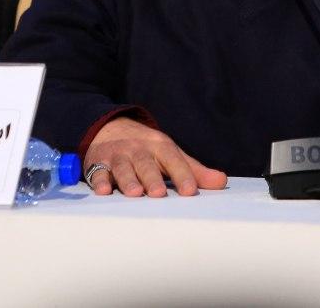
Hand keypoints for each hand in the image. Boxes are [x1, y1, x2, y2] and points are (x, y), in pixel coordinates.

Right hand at [84, 117, 226, 196]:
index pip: (173, 160)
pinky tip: (103, 190)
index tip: (190, 191)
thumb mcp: (169, 153)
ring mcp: (117, 156)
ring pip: (122, 168)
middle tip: (158, 193)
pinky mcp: (98, 163)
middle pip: (146, 164)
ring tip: (134, 193)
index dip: (182, 175)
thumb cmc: (145, 148)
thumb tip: (222, 181)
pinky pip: (97, 172)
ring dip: (127, 180)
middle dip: (152, 178)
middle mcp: (138, 150)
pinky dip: (99, 180)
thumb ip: (193, 170)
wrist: (107, 126)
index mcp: (159, 146)